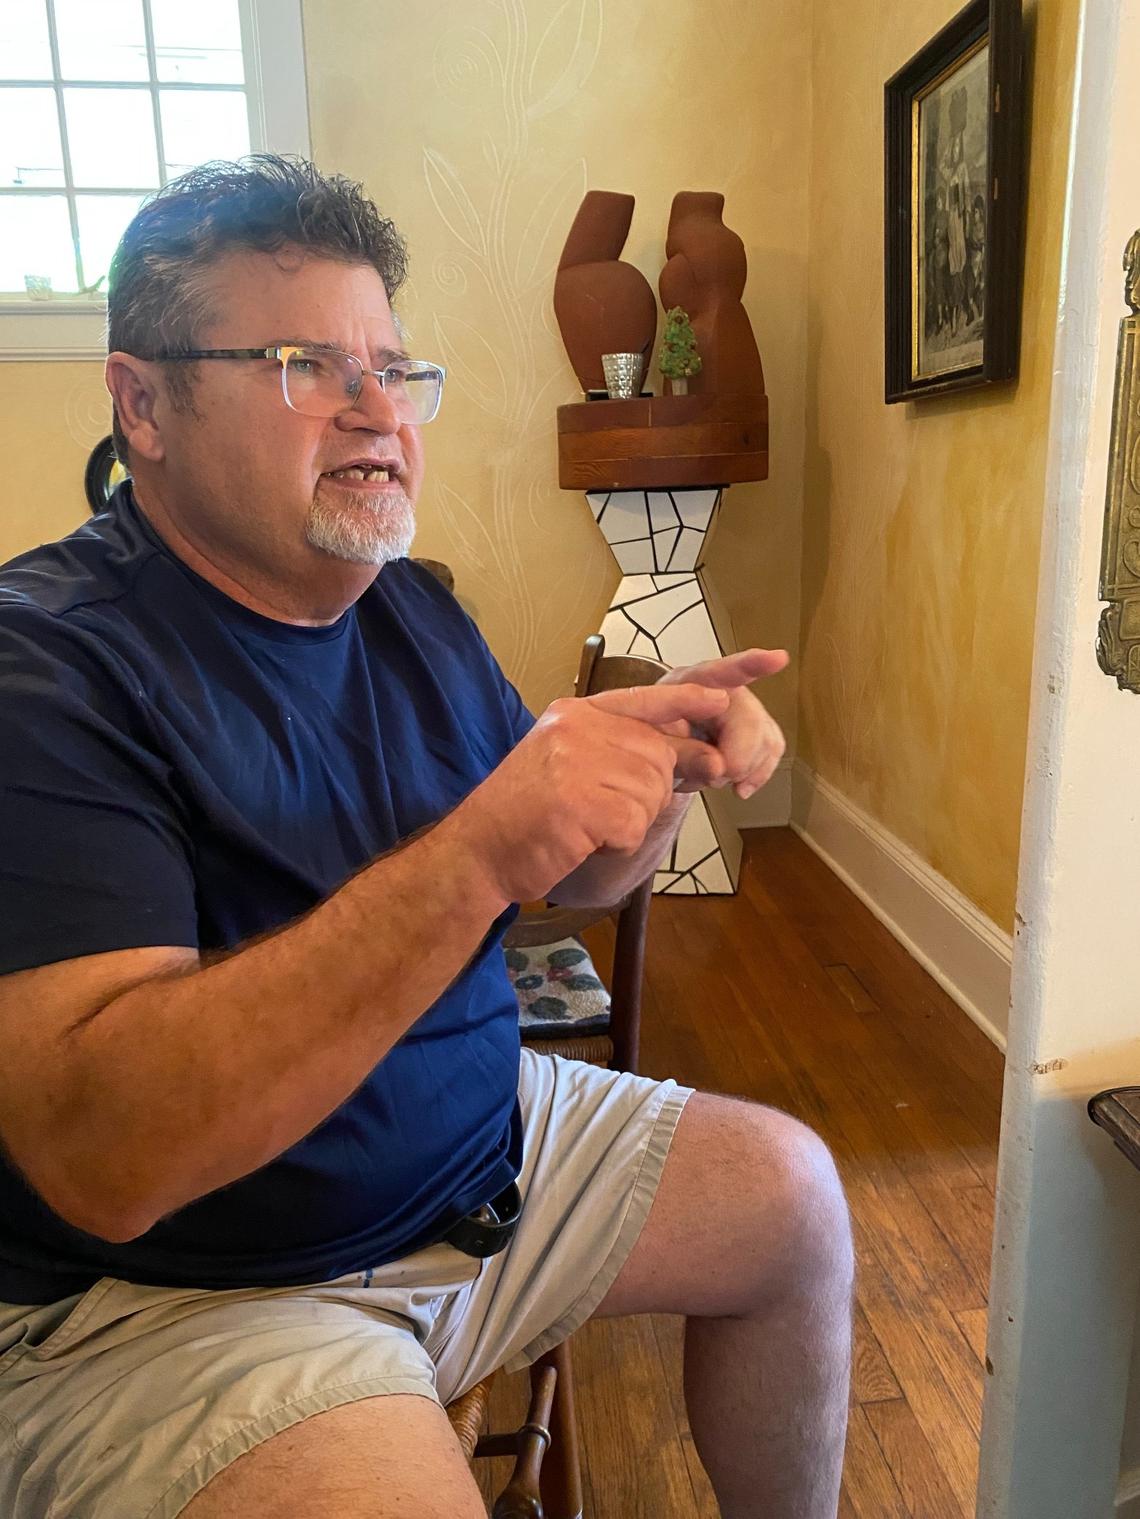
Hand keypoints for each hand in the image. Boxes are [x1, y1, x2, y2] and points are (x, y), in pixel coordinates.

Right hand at [449, 683, 729, 903]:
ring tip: (585, 825)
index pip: (646, 698)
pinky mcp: (579, 802)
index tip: (724, 697)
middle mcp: (577, 728)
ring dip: (629, 821)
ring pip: (651, 792)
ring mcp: (576, 762)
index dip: (690, 699)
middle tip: (603, 813)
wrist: (476, 853)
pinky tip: (584, 840)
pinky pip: (634, 824)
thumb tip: (709, 760)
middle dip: (648, 793)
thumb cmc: (527, 816)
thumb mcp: (575, 767)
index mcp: (575, 714)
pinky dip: (618, 842)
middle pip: (658, 755)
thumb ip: (629, 755)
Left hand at [657, 649, 788, 797]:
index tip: (777, 659)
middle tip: (714, 775)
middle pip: (752, 721)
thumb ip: (680, 751)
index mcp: (692, 683)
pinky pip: (771, 751)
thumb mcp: (651, 738)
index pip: (723, 671)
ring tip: (713, 777)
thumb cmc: (649, 731)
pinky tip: (740, 787)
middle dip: (738, 758)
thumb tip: (719, 767)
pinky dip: (757, 774)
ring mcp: (743, 711)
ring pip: (766, 739)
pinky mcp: (755, 732)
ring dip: (744, 769)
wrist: (652, 743)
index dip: (752, 664)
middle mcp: (724, 691)